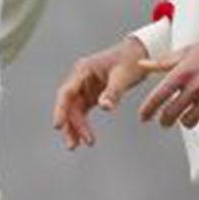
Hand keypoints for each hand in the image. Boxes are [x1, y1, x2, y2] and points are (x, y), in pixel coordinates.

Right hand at [51, 35, 155, 149]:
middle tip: (72, 145)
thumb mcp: (124, 75)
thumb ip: (113, 91)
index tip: (58, 126)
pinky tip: (86, 139)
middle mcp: (79, 79)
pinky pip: (82, 113)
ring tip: (76, 146)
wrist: (140, 52)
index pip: (67, 92)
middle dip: (69, 125)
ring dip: (75, 128)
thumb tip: (105, 108)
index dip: (61, 109)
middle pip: (68, 105)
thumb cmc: (131, 59)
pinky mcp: (91, 95)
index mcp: (82, 70)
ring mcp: (83, 88)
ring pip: (73, 111)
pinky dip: (83, 125)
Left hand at [138, 35, 198, 130]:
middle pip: (170, 114)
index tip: (143, 118)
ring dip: (185, 121)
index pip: (158, 97)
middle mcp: (196, 86)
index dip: (147, 110)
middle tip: (164, 121)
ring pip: (189, 122)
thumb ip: (163, 62)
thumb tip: (141, 65)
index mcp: (183, 72)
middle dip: (164, 121)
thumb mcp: (187, 51)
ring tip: (187, 114)